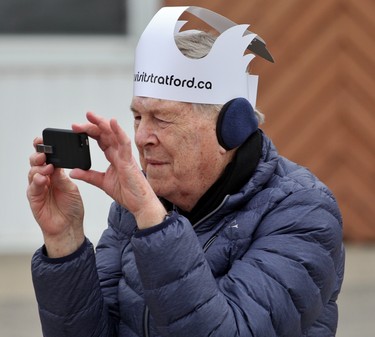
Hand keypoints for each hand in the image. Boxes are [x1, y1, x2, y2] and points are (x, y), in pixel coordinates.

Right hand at [27, 137, 84, 256]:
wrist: (69, 226)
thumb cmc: (72, 207)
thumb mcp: (71, 188)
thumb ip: (62, 177)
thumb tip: (55, 163)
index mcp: (56, 173)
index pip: (48, 157)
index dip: (44, 148)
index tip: (43, 139)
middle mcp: (45, 178)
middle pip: (37, 162)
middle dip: (39, 154)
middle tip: (44, 152)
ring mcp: (38, 187)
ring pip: (33, 172)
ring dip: (39, 167)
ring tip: (46, 166)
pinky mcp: (34, 198)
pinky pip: (32, 187)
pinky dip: (36, 181)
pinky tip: (42, 178)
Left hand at [70, 112, 165, 228]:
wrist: (140, 204)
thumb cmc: (128, 193)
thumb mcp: (102, 183)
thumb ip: (88, 176)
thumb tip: (73, 172)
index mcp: (113, 157)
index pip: (100, 139)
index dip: (89, 132)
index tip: (75, 128)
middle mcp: (119, 153)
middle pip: (105, 134)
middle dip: (91, 125)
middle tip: (76, 123)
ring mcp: (125, 155)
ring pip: (113, 134)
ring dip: (102, 124)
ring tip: (90, 117)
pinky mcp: (129, 161)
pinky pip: (124, 143)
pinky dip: (119, 132)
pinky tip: (112, 122)